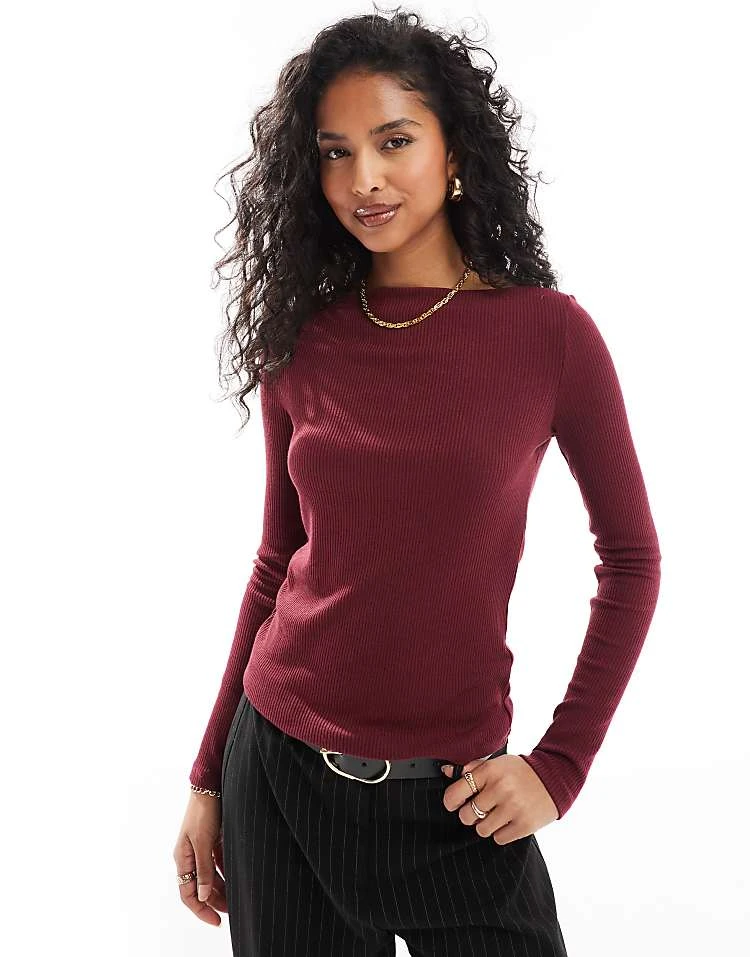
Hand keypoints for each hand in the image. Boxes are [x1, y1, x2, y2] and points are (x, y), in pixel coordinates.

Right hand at [173, 792, 226, 925]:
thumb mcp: (203, 841)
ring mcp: (202, 848)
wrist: (211, 786)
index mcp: (183, 857)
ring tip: (237, 899)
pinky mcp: (213, 840)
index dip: (201, 909)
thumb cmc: (203, 811)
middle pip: (200, 887)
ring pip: (210, 876)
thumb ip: (203, 869)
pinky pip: (219, 863)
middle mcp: (191, 855)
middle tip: (232, 912)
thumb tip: (202, 896)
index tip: (216, 921)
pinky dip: (226, 872)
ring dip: (222, 888)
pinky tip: (238, 879)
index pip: (188, 893)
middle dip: (214, 901)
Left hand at [440, 753, 558, 842]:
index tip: (455, 804)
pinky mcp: (524, 825)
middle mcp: (500, 788)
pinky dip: (501, 833)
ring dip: (486, 825)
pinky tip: (509, 820)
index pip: (456, 792)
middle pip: (467, 815)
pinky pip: (499, 839)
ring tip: (497, 815)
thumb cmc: (521, 771)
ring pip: (481, 830)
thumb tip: (446, 771)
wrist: (554, 778)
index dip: (451, 801)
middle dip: (470, 814)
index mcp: (490, 770)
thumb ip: (472, 768)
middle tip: (482, 809)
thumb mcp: (496, 763)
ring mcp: (513, 808)